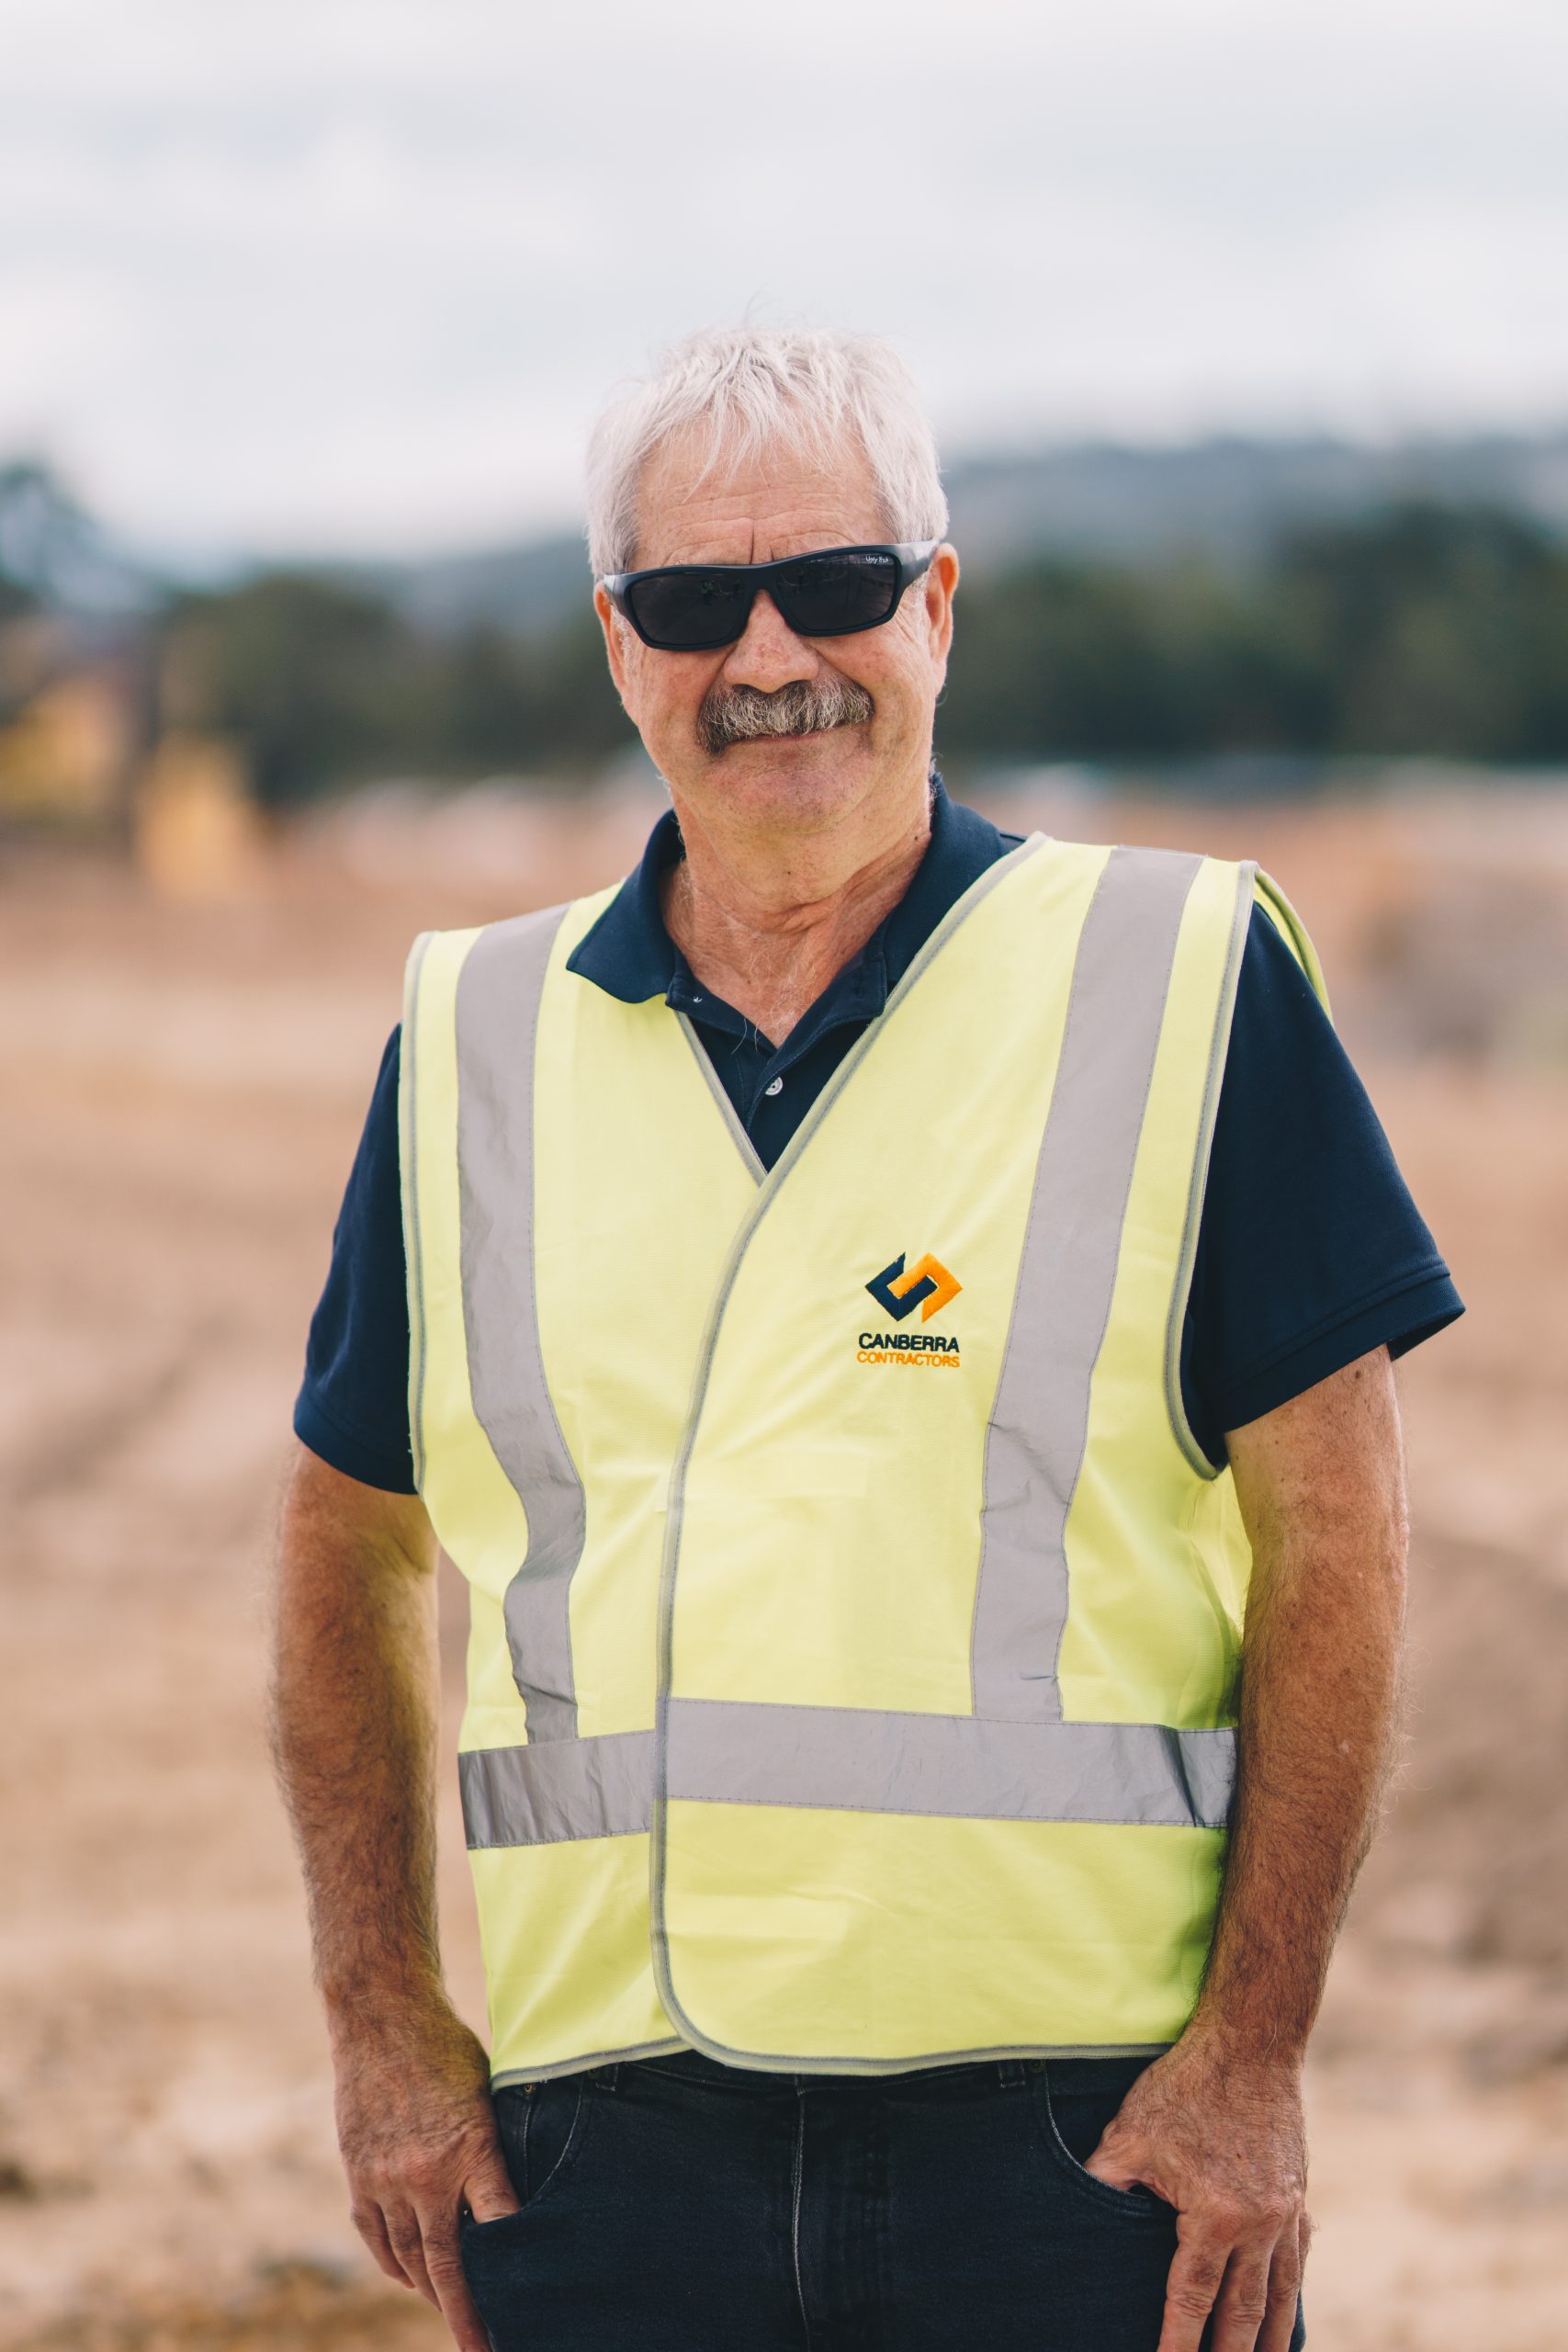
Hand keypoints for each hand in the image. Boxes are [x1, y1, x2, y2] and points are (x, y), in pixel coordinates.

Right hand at [331, 1997, 519, 2351]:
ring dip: (431, 2292)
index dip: (515, 2272)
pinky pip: (377, 2238)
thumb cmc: (448, 2048)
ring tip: (454, 2314)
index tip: (527, 2310)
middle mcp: (426, 2174)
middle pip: (448, 2264)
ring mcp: (386, 2179)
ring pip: (410, 2259)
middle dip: (467, 2314)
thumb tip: (518, 2192)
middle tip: (482, 2348)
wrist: (382, 2016)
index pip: (501, 2227)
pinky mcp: (359, 2175)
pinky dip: (395, 2265)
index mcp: (472, 2148)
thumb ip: (497, 2147)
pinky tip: (412, 2280)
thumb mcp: (491, 2091)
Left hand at [1081, 2033, 1309, 2351]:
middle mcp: (1258, 2224)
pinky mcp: (1298, 2196)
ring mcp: (1285, 2213)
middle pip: (1242, 2313)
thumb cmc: (1185, 2085)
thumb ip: (1103, 2180)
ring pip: (1279, 2295)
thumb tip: (1068, 2213)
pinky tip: (1284, 2316)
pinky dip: (1291, 2295)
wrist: (1251, 2042)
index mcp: (1214, 2216)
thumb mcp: (1130, 2132)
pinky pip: (1298, 2261)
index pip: (1192, 2300)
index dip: (1178, 2343)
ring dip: (1268, 2340)